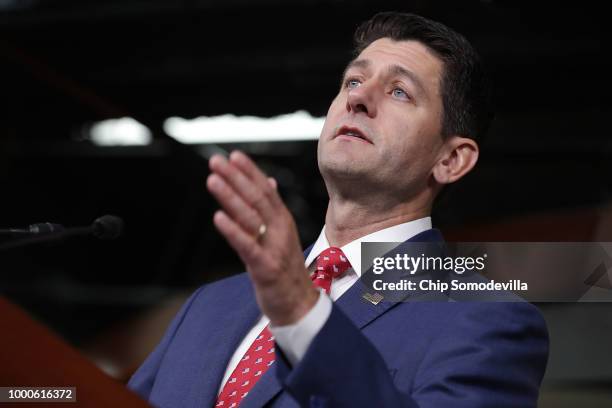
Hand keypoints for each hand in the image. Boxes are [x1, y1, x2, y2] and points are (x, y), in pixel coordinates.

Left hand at [206, 151, 318, 325]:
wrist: (299, 305)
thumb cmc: (287, 270)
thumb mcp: (282, 235)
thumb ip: (272, 209)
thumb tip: (269, 182)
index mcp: (283, 221)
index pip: (266, 190)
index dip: (250, 172)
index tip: (234, 155)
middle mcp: (280, 230)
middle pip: (257, 199)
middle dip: (236, 178)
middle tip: (217, 161)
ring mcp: (273, 248)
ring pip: (250, 218)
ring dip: (230, 198)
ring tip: (213, 181)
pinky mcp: (265, 267)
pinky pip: (247, 246)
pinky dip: (233, 231)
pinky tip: (218, 218)